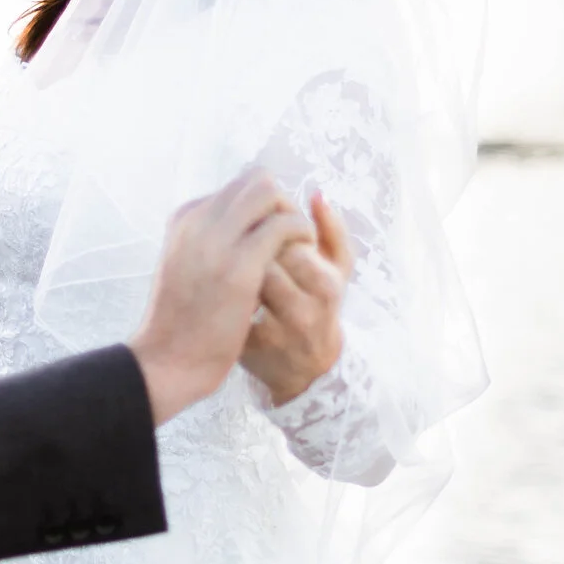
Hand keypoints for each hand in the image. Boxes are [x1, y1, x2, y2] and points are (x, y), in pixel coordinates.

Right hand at [126, 168, 317, 425]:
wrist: (165, 360)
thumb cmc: (179, 323)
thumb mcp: (185, 268)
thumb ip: (207, 244)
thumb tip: (240, 232)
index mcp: (184, 220)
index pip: (235, 188)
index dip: (262, 208)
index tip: (272, 236)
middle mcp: (198, 220)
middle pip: (255, 180)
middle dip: (280, 202)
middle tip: (290, 236)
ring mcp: (217, 240)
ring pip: (270, 192)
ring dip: (292, 214)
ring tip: (299, 247)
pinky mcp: (241, 265)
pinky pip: (284, 225)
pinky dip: (301, 234)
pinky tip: (303, 259)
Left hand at [241, 191, 353, 404]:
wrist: (308, 369)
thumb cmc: (320, 304)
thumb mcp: (338, 270)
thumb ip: (332, 230)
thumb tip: (316, 193)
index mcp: (327, 284)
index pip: (289, 240)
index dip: (269, 229)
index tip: (263, 230)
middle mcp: (305, 311)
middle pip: (263, 260)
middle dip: (249, 247)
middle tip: (242, 245)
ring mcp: (276, 333)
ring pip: (243, 284)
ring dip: (234, 267)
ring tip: (234, 263)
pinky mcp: (250, 349)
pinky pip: (230, 307)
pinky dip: (224, 293)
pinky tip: (225, 290)